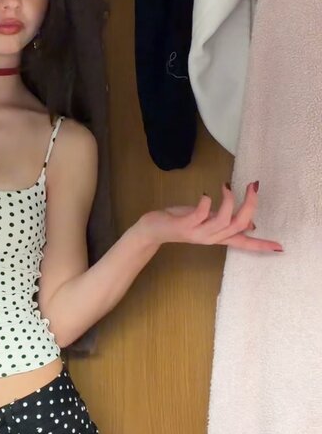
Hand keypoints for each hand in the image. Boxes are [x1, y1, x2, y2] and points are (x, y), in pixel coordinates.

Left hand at [137, 182, 283, 252]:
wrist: (152, 230)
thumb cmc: (180, 222)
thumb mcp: (207, 222)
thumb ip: (226, 222)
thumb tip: (251, 224)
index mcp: (218, 236)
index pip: (245, 243)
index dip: (262, 244)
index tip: (280, 247)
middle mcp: (211, 237)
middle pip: (239, 226)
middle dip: (250, 205)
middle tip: (253, 186)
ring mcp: (198, 233)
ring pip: (224, 221)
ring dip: (229, 201)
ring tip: (226, 186)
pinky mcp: (185, 226)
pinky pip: (201, 215)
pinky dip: (206, 202)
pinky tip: (206, 193)